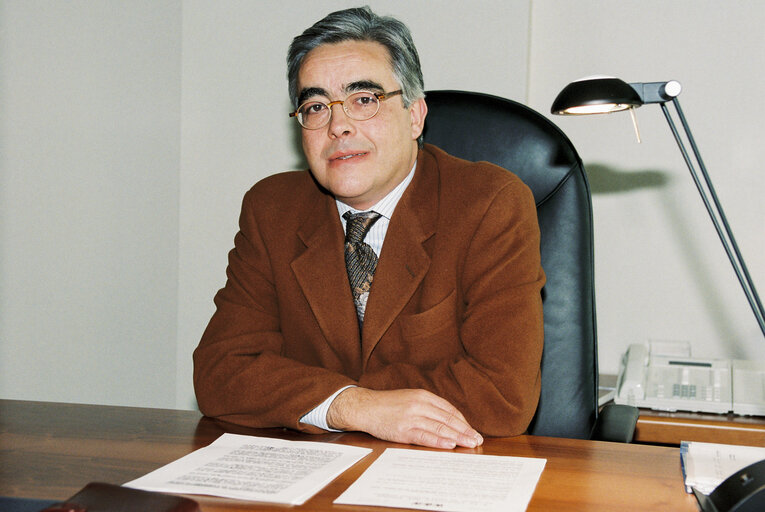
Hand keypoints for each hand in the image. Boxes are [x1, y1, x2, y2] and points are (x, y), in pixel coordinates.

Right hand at [326, 387, 482, 448]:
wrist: (365, 407)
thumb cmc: (388, 405)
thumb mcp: (410, 399)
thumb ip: (428, 407)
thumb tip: (447, 421)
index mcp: (423, 396)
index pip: (449, 410)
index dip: (463, 422)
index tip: (472, 430)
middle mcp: (420, 404)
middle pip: (448, 419)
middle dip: (465, 430)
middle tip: (477, 439)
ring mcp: (412, 416)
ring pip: (440, 427)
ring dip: (458, 437)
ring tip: (470, 444)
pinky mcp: (403, 429)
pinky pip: (425, 436)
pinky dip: (439, 440)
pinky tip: (450, 444)